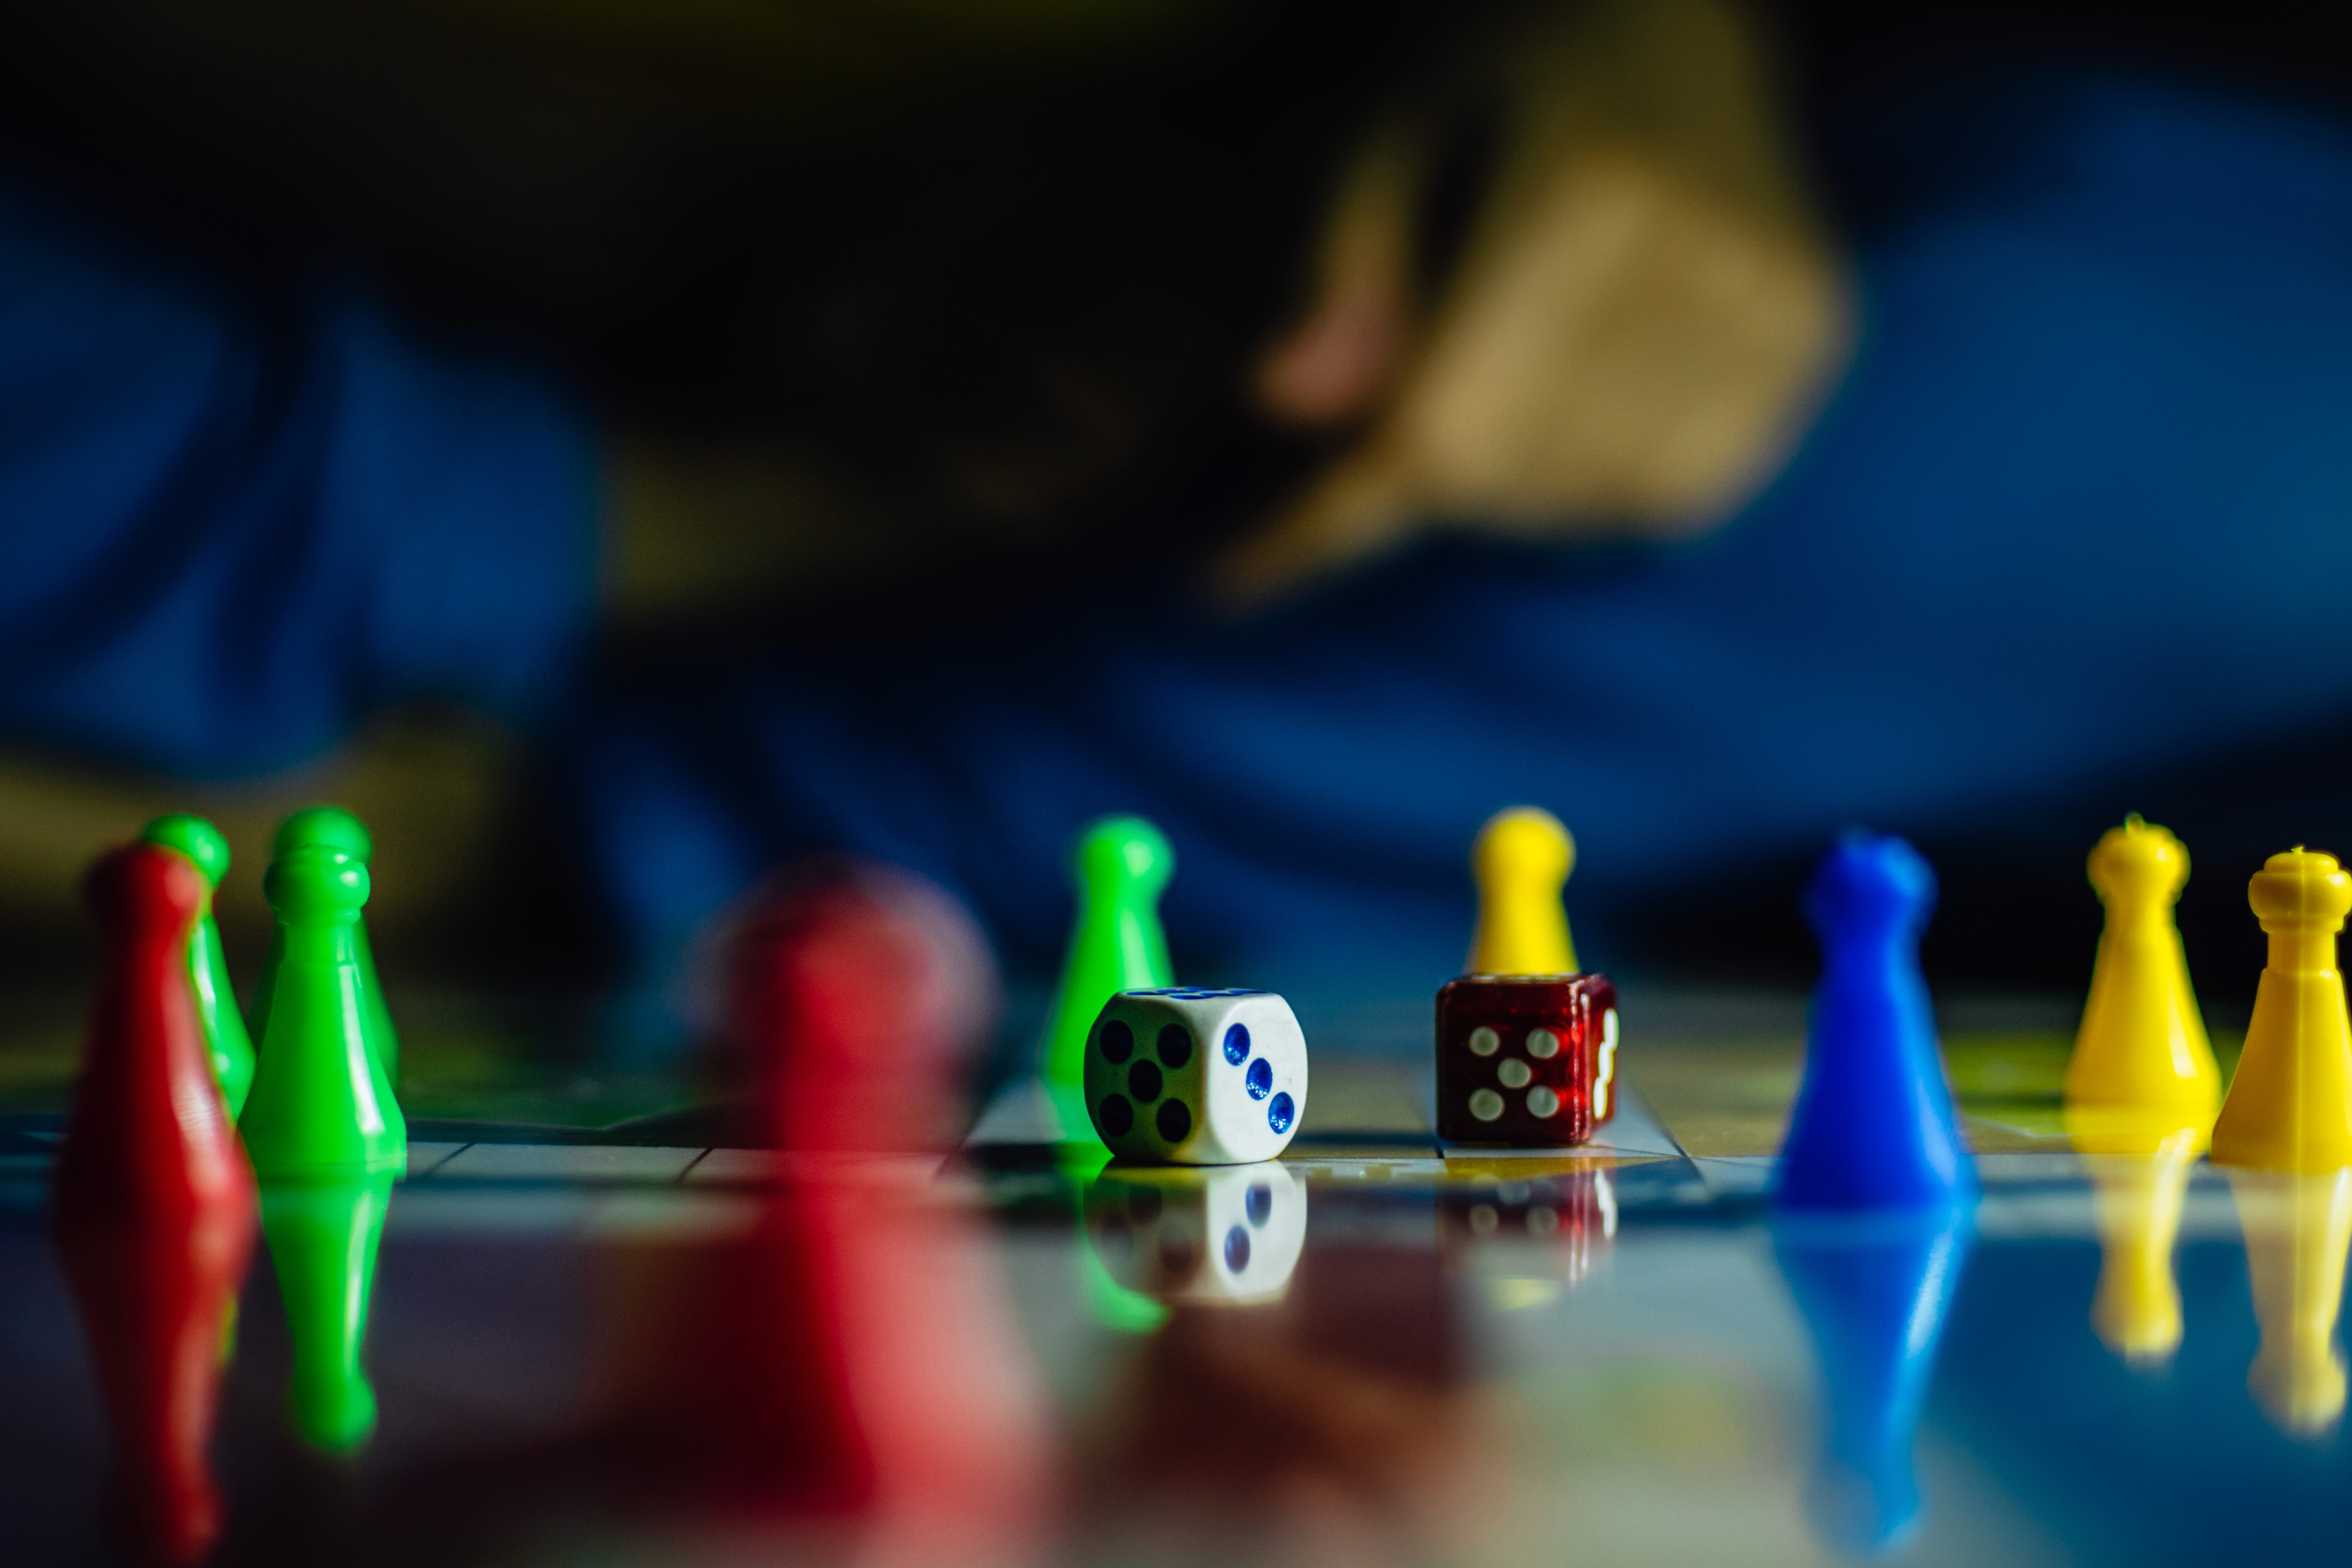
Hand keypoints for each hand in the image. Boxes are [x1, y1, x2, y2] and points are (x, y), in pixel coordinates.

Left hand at [1219, 0, 1852, 603]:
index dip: (1324, 518)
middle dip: (1424, 471)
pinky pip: (1677, 494)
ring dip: (1510, 486)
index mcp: (1585, 189)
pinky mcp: (1814, 335)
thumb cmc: (1498, 84)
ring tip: (1505, 379)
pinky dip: (1597, 484)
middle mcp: (1702, 248)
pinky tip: (1581, 404)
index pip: (1440, 426)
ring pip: (1588, 500)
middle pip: (1508, 477)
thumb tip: (1283, 405)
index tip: (1226, 582)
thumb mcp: (1383, 135)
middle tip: (1410, 395)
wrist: (1672, 28)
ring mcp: (1776, 298)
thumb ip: (1340, 267)